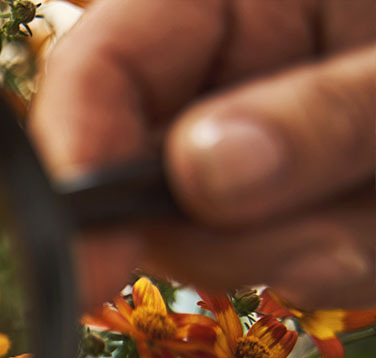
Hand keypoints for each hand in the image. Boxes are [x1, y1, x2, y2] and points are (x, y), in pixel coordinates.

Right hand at [29, 0, 375, 308]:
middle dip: (220, 232)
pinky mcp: (290, 200)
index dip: (72, 163)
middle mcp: (223, 71)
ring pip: (209, 239)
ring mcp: (251, 142)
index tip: (87, 274)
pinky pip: (278, 263)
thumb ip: (320, 116)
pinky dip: (340, 262)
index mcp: (232, 0)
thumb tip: (199, 176)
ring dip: (303, 249)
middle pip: (137, 174)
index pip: (99, 67)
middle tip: (327, 241)